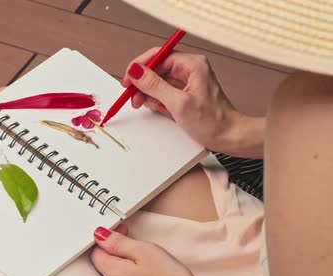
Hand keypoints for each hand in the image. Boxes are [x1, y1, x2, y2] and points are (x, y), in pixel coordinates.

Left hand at [90, 224, 217, 275]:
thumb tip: (100, 235)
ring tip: (141, 251)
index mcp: (112, 272)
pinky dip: (132, 270)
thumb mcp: (144, 251)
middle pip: (105, 261)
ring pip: (117, 271)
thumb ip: (119, 243)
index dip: (106, 236)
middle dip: (114, 246)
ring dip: (124, 258)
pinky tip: (146, 267)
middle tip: (131, 236)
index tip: (121, 229)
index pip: (96, 251)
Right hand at [121, 48, 263, 157]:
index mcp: (192, 64)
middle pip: (157, 68)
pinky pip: (165, 90)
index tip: (128, 80)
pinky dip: (156, 98)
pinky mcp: (186, 92)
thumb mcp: (178, 103)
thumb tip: (136, 72)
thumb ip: (155, 86)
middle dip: (142, 82)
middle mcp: (191, 69)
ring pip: (159, 80)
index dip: (140, 67)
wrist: (229, 136)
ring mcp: (188, 81)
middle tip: (131, 95)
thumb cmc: (212, 122)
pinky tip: (155, 106)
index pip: (159, 56)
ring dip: (148, 92)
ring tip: (142, 103)